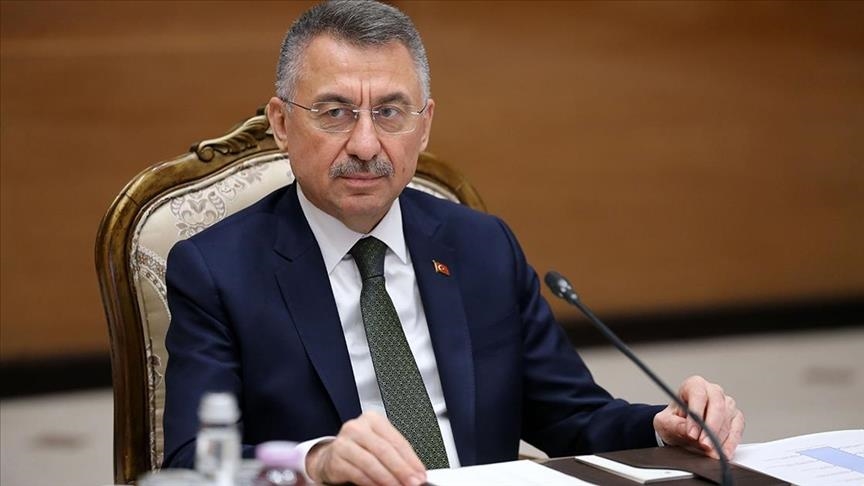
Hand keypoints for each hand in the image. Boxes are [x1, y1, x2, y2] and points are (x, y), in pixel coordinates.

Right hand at [306, 411, 426, 485]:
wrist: (332, 455)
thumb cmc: (360, 449)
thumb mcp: (379, 445)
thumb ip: (397, 455)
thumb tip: (415, 471)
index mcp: (373, 420)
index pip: (396, 440)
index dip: (411, 459)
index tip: (420, 474)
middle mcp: (357, 427)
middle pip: (384, 450)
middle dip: (402, 469)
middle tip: (413, 482)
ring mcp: (344, 442)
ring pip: (371, 462)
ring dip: (388, 478)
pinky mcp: (335, 458)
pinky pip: (357, 473)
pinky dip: (371, 482)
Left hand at [653, 375, 744, 459]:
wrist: (681, 429)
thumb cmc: (673, 420)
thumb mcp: (665, 422)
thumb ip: (675, 425)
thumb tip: (690, 431)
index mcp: (693, 385)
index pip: (698, 395)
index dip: (696, 414)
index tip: (691, 433)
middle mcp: (712, 391)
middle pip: (717, 406)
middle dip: (711, 428)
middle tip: (704, 444)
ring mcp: (726, 403)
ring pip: (728, 418)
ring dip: (721, 437)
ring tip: (711, 452)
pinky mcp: (735, 418)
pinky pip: (737, 429)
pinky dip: (731, 442)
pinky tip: (723, 452)